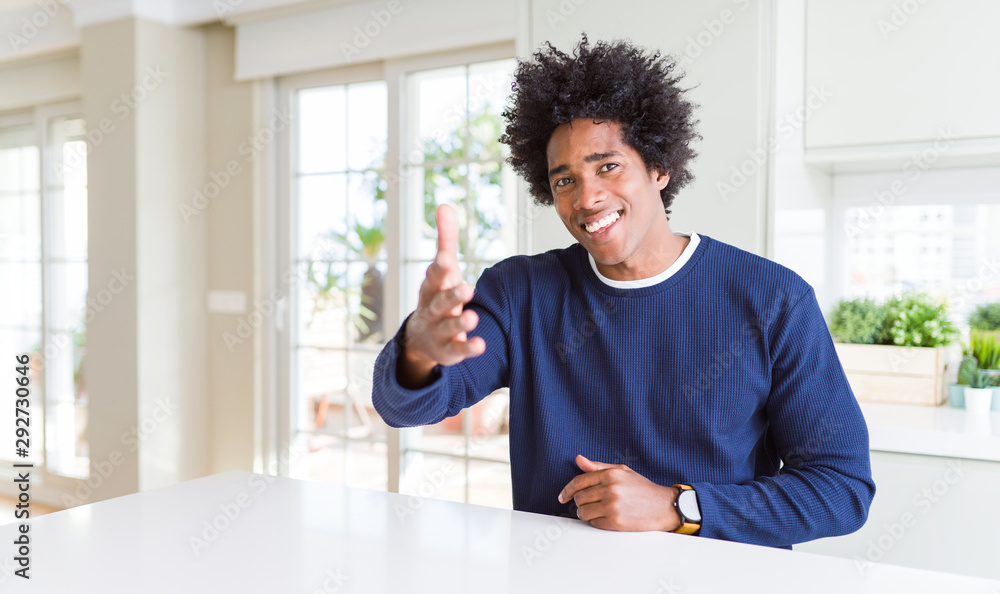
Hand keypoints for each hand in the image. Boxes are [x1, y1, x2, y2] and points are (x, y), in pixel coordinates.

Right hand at [398, 204, 485, 387]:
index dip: (440, 268)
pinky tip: (481, 346)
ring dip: (460, 323)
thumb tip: (444, 205)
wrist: (421, 338)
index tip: (447, 259)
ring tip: (473, 318)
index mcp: (431, 287)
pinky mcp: (448, 350)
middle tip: (467, 288)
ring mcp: (439, 330)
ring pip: (448, 327)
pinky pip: (458, 350)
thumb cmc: (438, 294)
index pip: (435, 275)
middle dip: (451, 295)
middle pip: (440, 302)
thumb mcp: (442, 269)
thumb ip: (445, 240)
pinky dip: (467, 348)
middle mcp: (432, 308)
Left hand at [557, 454, 680, 531]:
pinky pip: (593, 523)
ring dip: (586, 513)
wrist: (663, 506)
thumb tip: (579, 459)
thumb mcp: (622, 471)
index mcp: (610, 474)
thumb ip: (598, 467)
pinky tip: (606, 517)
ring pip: (583, 512)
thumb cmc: (642, 488)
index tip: (562, 496)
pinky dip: (596, 522)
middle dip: (580, 502)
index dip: (567, 490)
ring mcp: (612, 506)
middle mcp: (610, 489)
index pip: (579, 481)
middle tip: (589, 503)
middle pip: (579, 498)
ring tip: (597, 510)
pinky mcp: (615, 522)